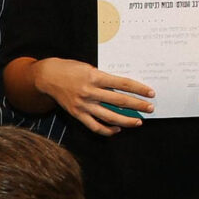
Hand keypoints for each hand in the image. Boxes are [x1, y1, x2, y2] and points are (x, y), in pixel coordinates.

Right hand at [29, 58, 152, 135]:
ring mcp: (83, 105)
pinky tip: (117, 129)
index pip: (123, 84)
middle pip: (120, 101)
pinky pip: (95, 126)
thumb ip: (104, 78)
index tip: (150, 93)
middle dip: (138, 105)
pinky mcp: (77, 114)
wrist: (47, 76)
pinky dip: (108, 130)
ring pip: (109, 117)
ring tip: (138, 122)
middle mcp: (89, 92)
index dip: (139, 89)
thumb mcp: (89, 68)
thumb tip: (123, 88)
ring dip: (126, 121)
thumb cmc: (70, 69)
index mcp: (94, 77)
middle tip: (150, 108)